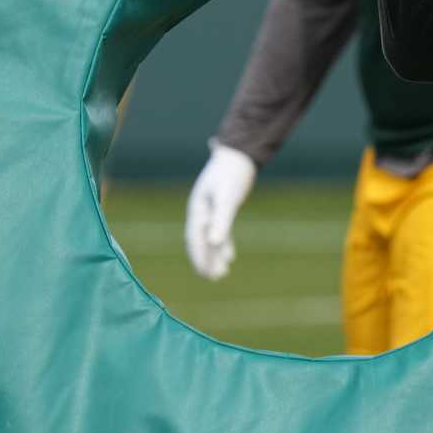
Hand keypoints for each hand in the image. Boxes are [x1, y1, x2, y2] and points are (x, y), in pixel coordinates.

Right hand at [184, 144, 256, 279]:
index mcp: (197, 209)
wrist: (238, 154)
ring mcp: (210, 209)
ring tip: (220, 274)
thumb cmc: (231, 175)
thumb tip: (213, 243)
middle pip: (200, 240)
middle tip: (213, 278)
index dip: (199, 256)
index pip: (194, 238)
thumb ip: (220, 221)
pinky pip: (219, 230)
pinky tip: (229, 257)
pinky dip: (223, 244)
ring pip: (209, 237)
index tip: (204, 273)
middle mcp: (200, 211)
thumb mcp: (226, 198)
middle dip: (205, 259)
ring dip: (214, 255)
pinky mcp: (221, 207)